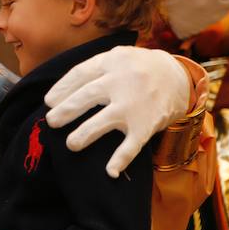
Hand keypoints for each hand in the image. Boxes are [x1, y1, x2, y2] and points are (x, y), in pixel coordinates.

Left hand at [45, 46, 188, 177]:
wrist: (179, 77)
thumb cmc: (136, 69)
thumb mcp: (117, 57)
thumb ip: (92, 69)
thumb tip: (58, 93)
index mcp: (111, 62)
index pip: (80, 74)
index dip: (62, 89)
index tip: (49, 102)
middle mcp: (122, 81)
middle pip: (88, 95)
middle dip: (67, 110)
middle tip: (51, 121)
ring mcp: (134, 105)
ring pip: (105, 120)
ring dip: (85, 134)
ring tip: (71, 144)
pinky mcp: (147, 125)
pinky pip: (132, 145)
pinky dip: (121, 159)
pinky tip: (109, 172)